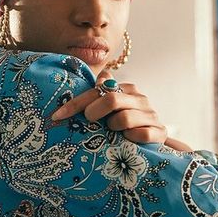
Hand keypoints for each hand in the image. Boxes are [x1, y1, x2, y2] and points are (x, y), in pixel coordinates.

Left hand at [51, 70, 191, 151]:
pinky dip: (131, 138)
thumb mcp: (112, 110)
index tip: (57, 116)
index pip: (98, 90)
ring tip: (114, 132)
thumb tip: (99, 75)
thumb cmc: (128, 124)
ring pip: (124, 118)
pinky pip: (141, 134)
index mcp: (127, 89)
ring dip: (113, 128)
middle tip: (89, 121)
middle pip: (111, 99)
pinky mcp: (160, 132)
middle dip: (94, 112)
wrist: (156, 141)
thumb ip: (101, 94)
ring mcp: (151, 115)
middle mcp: (140, 99)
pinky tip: (128, 141)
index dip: (75, 103)